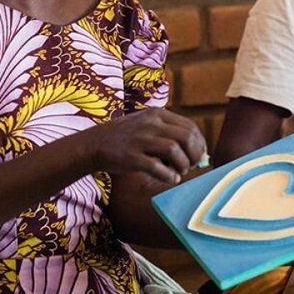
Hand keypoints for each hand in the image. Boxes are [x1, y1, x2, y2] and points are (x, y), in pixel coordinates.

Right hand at [78, 108, 206, 184]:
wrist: (94, 144)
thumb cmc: (126, 138)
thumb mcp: (147, 125)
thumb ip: (169, 133)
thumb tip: (200, 152)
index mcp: (157, 114)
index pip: (190, 127)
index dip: (199, 144)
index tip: (199, 156)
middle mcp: (150, 123)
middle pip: (186, 138)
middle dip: (194, 155)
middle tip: (190, 166)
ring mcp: (140, 139)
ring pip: (175, 150)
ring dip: (183, 165)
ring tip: (179, 172)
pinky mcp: (131, 156)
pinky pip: (157, 167)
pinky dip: (169, 175)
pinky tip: (170, 179)